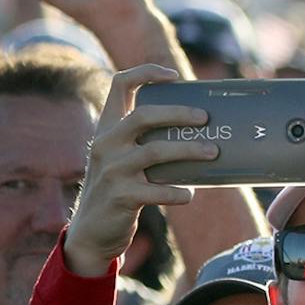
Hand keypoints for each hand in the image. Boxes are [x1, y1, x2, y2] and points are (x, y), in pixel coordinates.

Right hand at [64, 64, 208, 278]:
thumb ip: (145, 141)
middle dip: (179, 113)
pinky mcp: (121, 196)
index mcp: (107, 128)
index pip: (119, 85)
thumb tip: (200, 130)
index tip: (173, 76)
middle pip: (144, 115)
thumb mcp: (123, 158)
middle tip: (206, 119)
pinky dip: (179, 192)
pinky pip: (158, 190)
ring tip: (214, 152)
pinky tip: (190, 194)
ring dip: (189, 150)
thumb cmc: (120, 188)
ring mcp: (112, 170)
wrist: (91, 231)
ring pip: (155, 151)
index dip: (145, 73)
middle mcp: (106, 144)